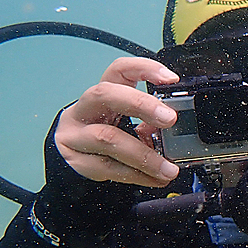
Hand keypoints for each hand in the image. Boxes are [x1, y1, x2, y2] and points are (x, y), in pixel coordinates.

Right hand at [54, 56, 180, 186]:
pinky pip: (109, 168)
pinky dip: (137, 175)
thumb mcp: (127, 127)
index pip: (119, 70)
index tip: (170, 78)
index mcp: (102, 95)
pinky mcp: (76, 160)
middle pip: (105, 94)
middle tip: (169, 118)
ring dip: (145, 156)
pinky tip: (155, 179)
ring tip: (168, 169)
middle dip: (141, 104)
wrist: (74, 163)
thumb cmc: (105, 140)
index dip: (144, 68)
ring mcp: (75, 134)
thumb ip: (148, 125)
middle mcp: (84, 109)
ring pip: (108, 138)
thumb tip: (173, 132)